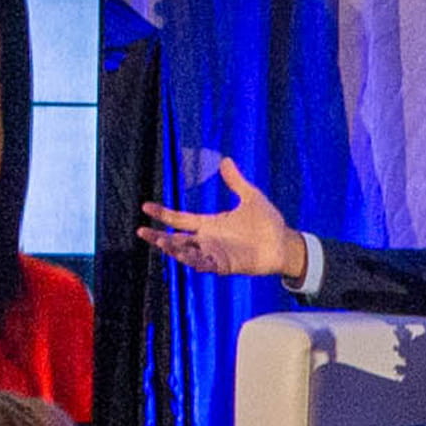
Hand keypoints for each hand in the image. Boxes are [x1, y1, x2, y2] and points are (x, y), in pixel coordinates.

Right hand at [137, 155, 305, 277]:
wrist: (284, 243)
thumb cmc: (268, 222)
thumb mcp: (250, 197)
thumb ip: (235, 181)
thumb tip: (225, 160)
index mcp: (209, 224)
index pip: (179, 219)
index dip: (162, 213)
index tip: (146, 206)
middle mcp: (207, 240)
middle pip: (176, 239)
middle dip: (158, 237)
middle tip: (142, 231)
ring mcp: (214, 254)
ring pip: (186, 253)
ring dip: (173, 249)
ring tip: (161, 242)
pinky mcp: (224, 265)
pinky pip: (204, 265)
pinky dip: (193, 261)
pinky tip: (183, 255)